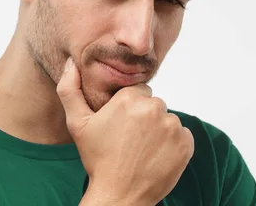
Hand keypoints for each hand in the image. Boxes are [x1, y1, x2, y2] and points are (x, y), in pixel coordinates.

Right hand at [57, 57, 193, 204]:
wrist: (119, 195)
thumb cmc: (97, 159)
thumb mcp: (77, 124)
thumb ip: (70, 89)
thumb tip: (71, 63)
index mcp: (130, 98)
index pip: (137, 91)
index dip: (127, 108)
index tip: (120, 125)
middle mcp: (154, 107)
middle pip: (153, 104)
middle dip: (144, 118)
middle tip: (130, 140)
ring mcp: (172, 126)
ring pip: (167, 120)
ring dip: (158, 131)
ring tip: (142, 150)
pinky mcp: (186, 143)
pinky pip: (182, 135)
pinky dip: (172, 144)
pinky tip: (156, 156)